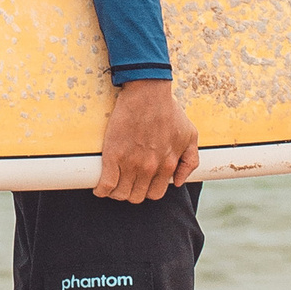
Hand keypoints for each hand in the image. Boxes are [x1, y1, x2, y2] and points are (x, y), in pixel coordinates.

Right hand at [95, 78, 199, 201]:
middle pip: (137, 197)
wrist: (148, 93)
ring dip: (115, 193)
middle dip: (131, 192)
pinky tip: (100, 187)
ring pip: (121, 194)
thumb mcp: (189, 135)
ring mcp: (131, 163)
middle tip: (125, 182)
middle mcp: (150, 168)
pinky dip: (101, 190)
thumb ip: (190, 161)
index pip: (155, 194)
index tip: (139, 184)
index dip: (146, 191)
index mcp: (167, 165)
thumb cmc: (168, 110)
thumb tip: (179, 182)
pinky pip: (105, 185)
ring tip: (112, 183)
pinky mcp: (113, 155)